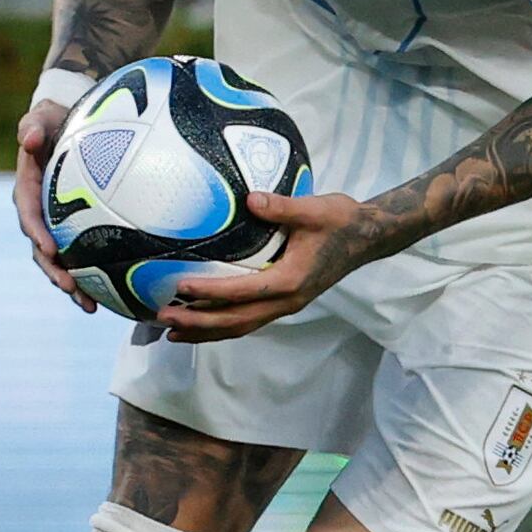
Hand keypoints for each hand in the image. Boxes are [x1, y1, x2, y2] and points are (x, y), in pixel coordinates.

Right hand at [12, 100, 91, 311]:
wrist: (67, 127)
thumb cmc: (54, 120)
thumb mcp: (42, 116)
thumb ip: (33, 125)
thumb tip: (28, 138)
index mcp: (28, 190)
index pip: (29, 215)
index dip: (36, 234)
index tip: (48, 249)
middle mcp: (38, 214)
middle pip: (42, 250)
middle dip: (54, 272)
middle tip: (69, 287)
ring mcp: (55, 225)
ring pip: (59, 262)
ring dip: (71, 285)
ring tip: (90, 305)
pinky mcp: (72, 231)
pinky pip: (80, 257)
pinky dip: (92, 277)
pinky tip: (112, 295)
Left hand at [153, 189, 366, 342]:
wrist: (368, 238)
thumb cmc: (341, 221)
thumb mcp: (314, 209)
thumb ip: (282, 207)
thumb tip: (251, 199)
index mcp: (291, 281)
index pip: (242, 291)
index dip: (210, 291)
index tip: (180, 288)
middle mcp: (287, 301)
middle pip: (236, 320)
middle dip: (198, 322)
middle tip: (163, 317)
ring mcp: (286, 305)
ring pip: (241, 326)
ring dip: (206, 331)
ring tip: (171, 332)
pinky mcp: (285, 303)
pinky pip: (248, 321)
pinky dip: (221, 326)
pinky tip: (201, 325)